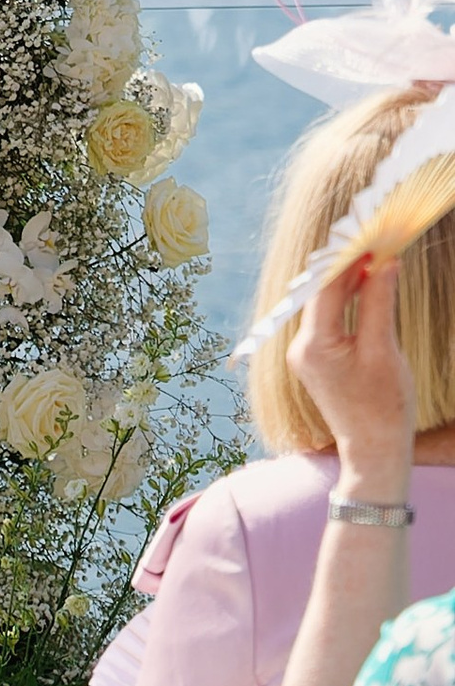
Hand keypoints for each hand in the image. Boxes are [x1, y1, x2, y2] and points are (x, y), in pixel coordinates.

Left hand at [290, 250, 417, 501]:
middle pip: (322, 294)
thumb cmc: (383, 407)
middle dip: (346, 265)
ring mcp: (306, 354)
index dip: (347, 258)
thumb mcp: (384, 350)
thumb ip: (379, 303)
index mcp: (314, 345)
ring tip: (372, 253)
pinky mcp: (317, 359)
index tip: (367, 233)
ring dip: (347, 280)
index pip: (327, 289)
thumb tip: (383, 262)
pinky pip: (330, 319)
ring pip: (325, 304)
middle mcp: (302, 347)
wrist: (374, 451)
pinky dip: (347, 301)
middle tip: (371, 236)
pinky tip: (365, 283)